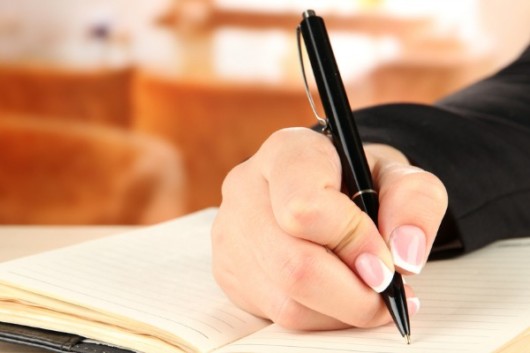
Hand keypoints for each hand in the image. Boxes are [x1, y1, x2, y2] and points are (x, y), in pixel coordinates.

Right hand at [211, 127, 446, 329]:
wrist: (322, 187)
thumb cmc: (359, 181)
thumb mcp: (399, 177)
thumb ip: (415, 204)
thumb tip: (403, 257)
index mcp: (287, 152)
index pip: (305, 206)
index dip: (352, 242)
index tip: (386, 262)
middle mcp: (247, 189)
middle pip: (294, 266)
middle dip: (354, 295)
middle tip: (387, 293)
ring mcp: (232, 233)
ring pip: (287, 300)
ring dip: (341, 311)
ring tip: (367, 293)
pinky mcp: (230, 270)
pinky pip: (276, 314)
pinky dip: (320, 317)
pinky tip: (337, 296)